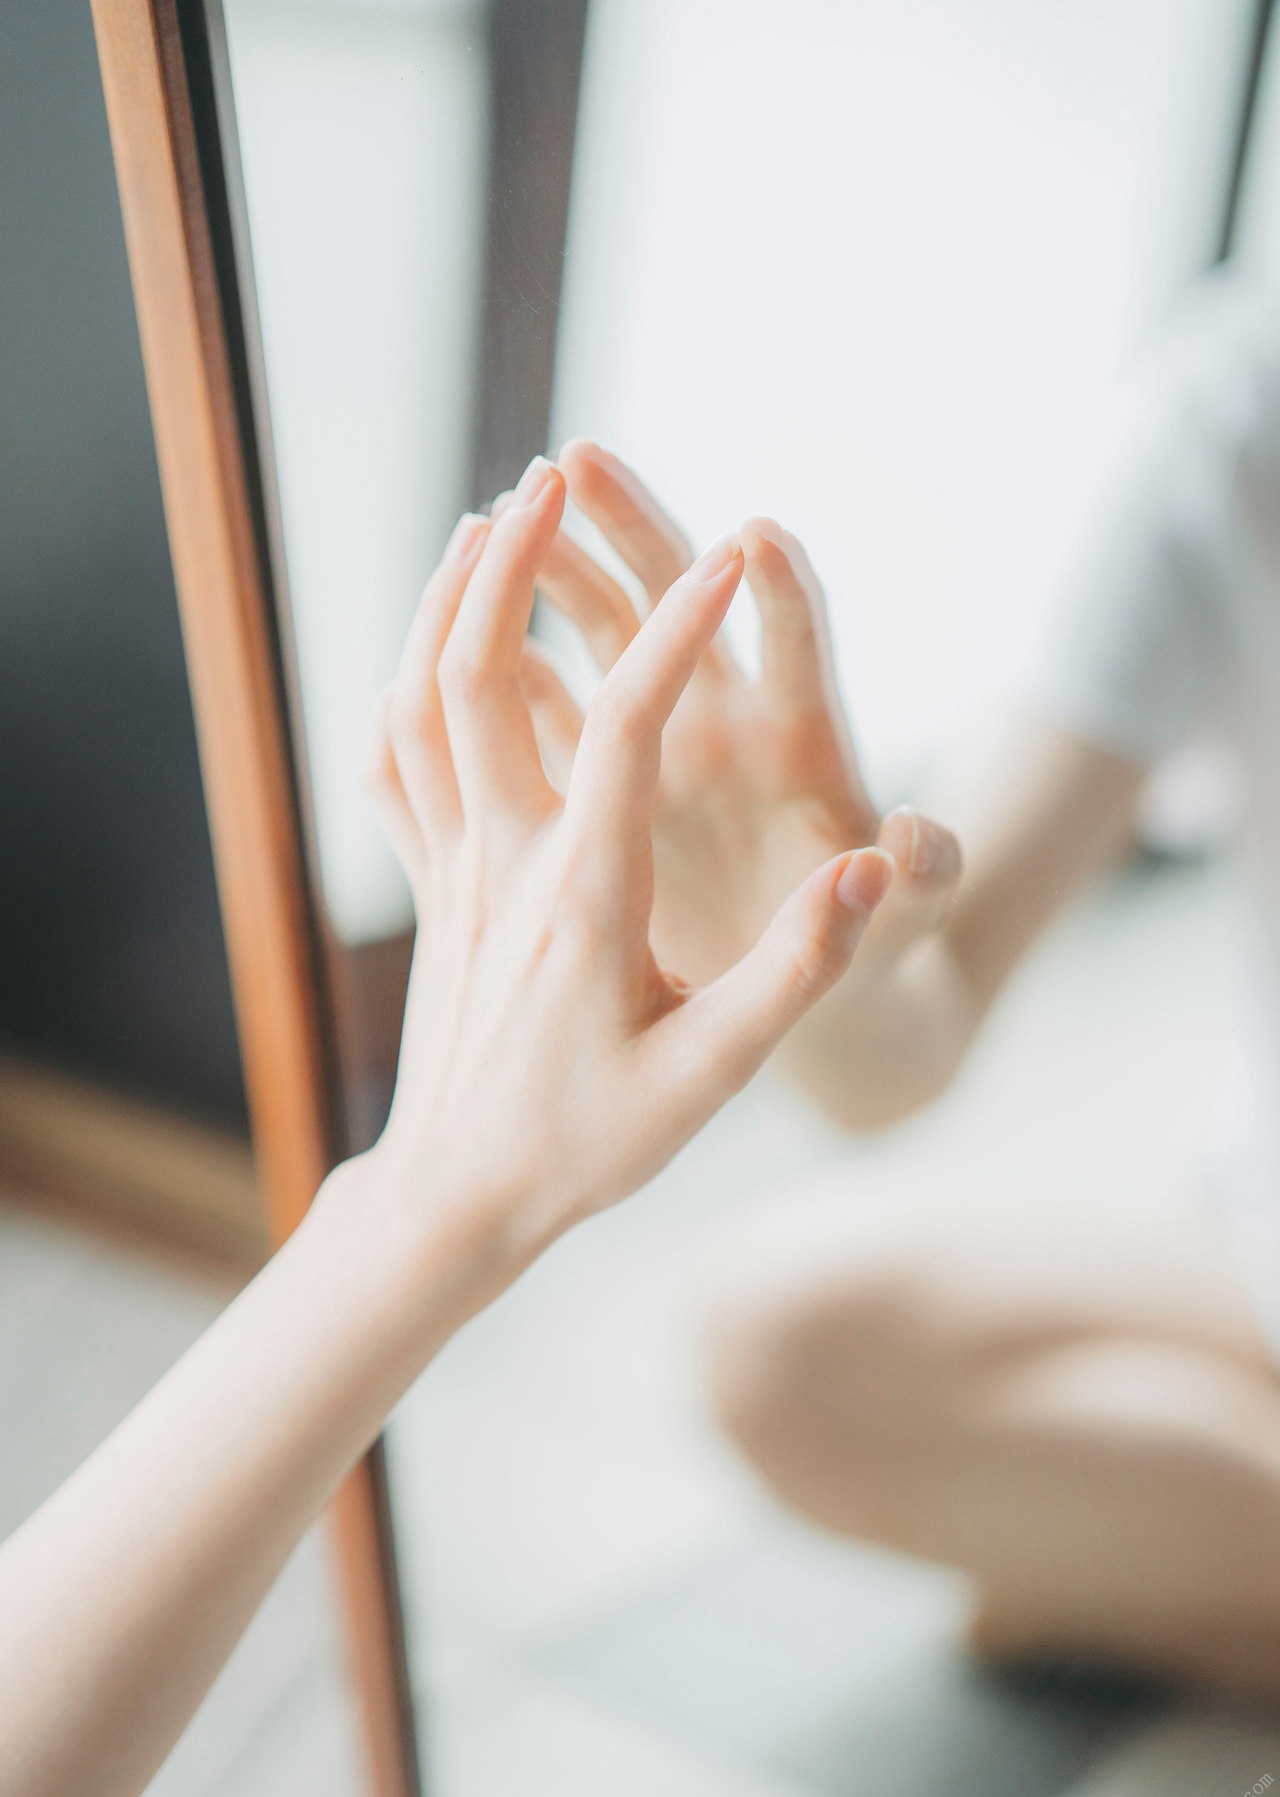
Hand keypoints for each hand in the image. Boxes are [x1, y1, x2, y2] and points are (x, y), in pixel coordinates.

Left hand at [363, 455, 891, 1296]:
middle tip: (562, 468)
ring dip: (449, 597)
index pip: (624, 724)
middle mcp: (504, 861)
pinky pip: (395, 759)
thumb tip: (870, 869)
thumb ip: (799, 971)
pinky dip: (405, 679)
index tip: (734, 549)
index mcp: (584, 896)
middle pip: (482, 670)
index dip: (678, 629)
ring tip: (490, 521)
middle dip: (521, 558)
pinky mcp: (429, 884)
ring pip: (421, 698)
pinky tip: (434, 646)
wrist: (460, 1194)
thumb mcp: (712, 1077)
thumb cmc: (590, 1143)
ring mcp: (453, 867)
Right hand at [525, 442, 961, 992]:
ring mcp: (661, 735)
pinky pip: (544, 706)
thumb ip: (926, 877)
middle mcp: (727, 716)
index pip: (796, 642)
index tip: (757, 535)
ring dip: (549, 572)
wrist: (804, 983)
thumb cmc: (868, 945)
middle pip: (680, 595)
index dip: (781, 590)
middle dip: (631, 524)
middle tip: (575, 460)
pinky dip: (502, 667)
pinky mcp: (607, 774)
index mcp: (803, 741)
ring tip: (490, 520)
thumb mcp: (906, 922)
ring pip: (597, 630)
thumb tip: (916, 838)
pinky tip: (443, 631)